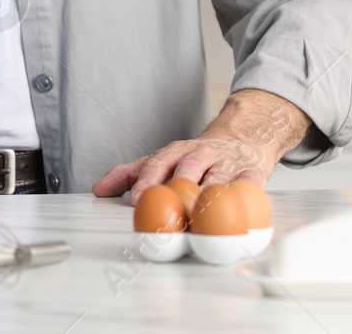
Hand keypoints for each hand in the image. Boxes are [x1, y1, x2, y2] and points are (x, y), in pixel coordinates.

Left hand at [90, 89, 310, 203]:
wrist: (240, 138)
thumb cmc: (196, 157)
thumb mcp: (163, 160)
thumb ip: (130, 174)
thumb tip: (100, 188)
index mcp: (176, 151)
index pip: (158, 164)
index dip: (147, 182)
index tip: (138, 199)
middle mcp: (201, 154)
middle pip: (188, 167)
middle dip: (178, 186)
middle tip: (170, 207)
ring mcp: (227, 163)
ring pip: (217, 177)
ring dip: (209, 194)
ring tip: (200, 213)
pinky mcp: (251, 172)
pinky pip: (249, 184)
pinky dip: (244, 195)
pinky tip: (237, 208)